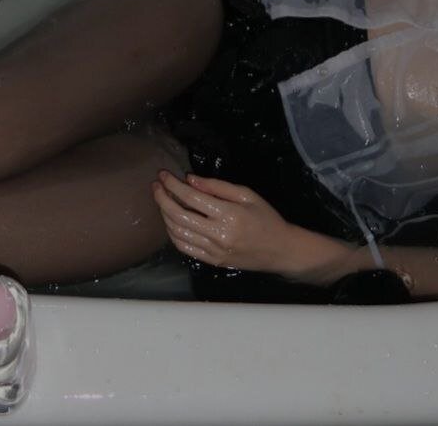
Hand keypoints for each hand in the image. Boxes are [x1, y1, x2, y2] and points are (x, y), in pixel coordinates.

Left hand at [151, 171, 351, 282]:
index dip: (173, 185)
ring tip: (162, 201)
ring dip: (164, 215)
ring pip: (178, 233)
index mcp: (229, 215)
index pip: (191, 198)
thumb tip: (189, 180)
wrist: (281, 250)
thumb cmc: (266, 218)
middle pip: (179, 216)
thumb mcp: (247, 195)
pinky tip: (171, 221)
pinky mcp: (212, 262)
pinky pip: (185, 248)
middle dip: (162, 198)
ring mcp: (214, 251)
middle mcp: (218, 235)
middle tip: (156, 186)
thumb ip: (217, 186)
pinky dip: (173, 234)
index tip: (163, 175)